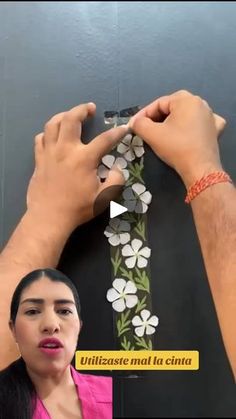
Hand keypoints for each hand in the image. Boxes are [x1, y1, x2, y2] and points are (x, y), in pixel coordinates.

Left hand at [27, 103, 127, 231]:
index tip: (124, 128)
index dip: (117, 132)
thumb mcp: (104, 198)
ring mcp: (49, 153)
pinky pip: (40, 139)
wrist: (49, 217)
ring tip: (70, 115)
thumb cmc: (78, 208)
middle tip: (90, 108)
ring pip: (52, 124)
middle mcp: (66, 150)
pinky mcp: (39, 159)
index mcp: (84, 158)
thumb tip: (118, 168)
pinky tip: (53, 135)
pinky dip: (47, 133)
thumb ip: (116, 180)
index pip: (105, 139)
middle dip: (82, 110)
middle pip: (71, 119)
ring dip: (63, 115)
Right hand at [129, 90, 225, 186]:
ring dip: (173, 122)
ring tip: (162, 133)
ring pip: (185, 115)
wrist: (199, 169)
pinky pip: (200, 124)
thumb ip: (139, 123)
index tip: (133, 125)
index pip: (158, 104)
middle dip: (157, 118)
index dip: (143, 115)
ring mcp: (210, 116)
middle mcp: (200, 103)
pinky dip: (191, 127)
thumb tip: (135, 122)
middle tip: (145, 130)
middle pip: (172, 108)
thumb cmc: (176, 147)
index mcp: (185, 99)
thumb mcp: (151, 134)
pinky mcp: (216, 130)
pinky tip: (187, 133)